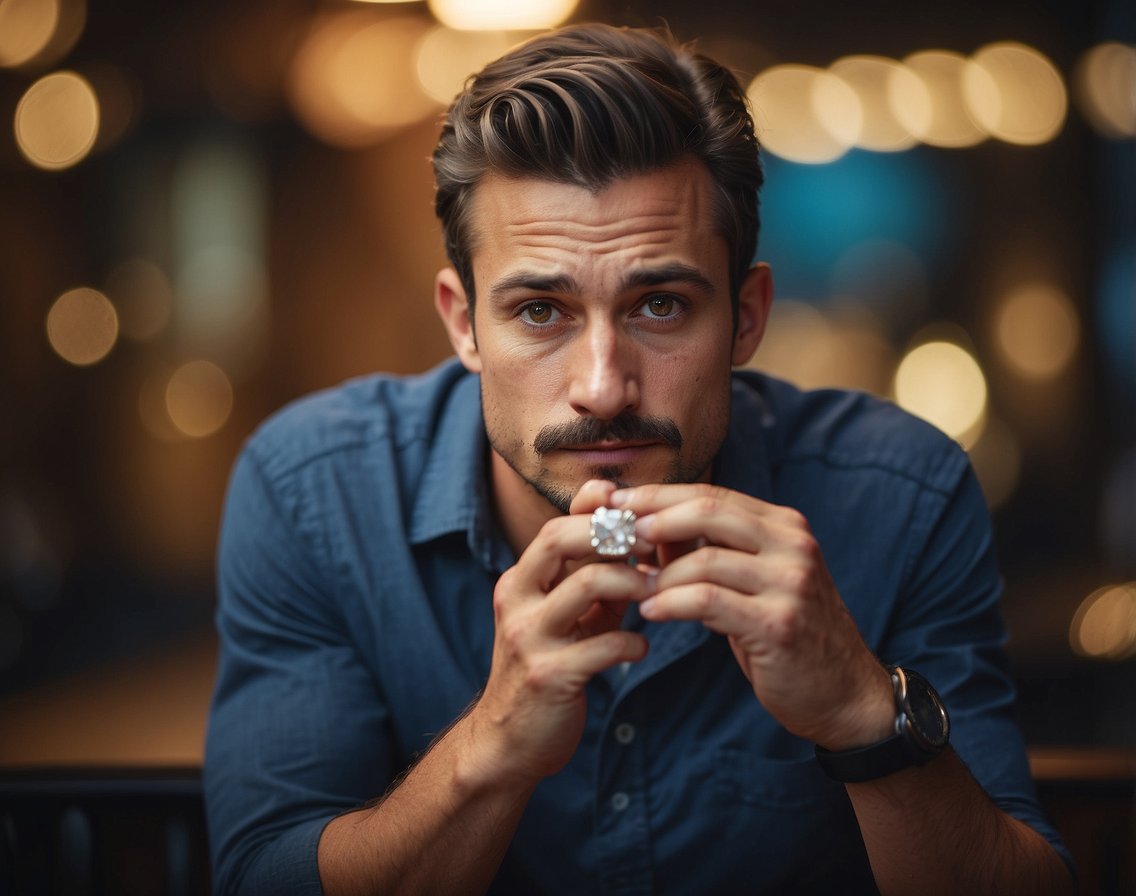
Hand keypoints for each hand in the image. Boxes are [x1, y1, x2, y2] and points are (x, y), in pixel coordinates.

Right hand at [468, 481, 653, 785]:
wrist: (508, 741)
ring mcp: (529, 637)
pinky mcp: (549, 675)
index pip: (555, 525)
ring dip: (633, 581)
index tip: (633, 509)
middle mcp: (517, 602)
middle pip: (560, 538)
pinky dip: (633, 643)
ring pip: (588, 583)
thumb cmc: (547, 667)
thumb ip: (596, 580)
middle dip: (614, 532)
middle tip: (653, 543)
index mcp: (520, 582)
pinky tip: (640, 649)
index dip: (595, 510)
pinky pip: (605, 645)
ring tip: (656, 591)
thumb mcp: (565, 618)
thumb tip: (639, 537)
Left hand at [610, 483, 893, 749]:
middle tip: (612, 534)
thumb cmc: (787, 634)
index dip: (659, 495)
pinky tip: (650, 611)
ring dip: (656, 573)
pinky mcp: (778, 624)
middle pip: (708, 511)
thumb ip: (710, 551)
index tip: (615, 500)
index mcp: (785, 527)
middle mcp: (794, 545)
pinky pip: (708, 602)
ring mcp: (790, 583)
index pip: (713, 494)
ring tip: (627, 585)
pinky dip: (670, 603)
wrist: (844, 693)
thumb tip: (647, 527)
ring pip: (704, 559)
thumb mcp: (753, 582)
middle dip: (651, 518)